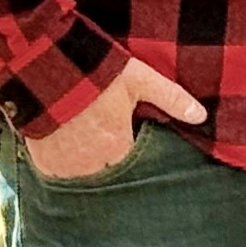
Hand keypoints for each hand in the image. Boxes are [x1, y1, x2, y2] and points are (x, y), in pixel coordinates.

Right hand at [27, 56, 208, 179]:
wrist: (45, 67)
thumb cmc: (95, 72)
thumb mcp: (138, 79)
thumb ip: (170, 99)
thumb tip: (201, 116)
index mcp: (119, 149)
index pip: (137, 169)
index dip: (139, 161)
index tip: (134, 148)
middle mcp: (93, 166)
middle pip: (111, 176)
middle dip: (114, 167)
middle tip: (111, 149)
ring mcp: (66, 169)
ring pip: (85, 179)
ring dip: (90, 170)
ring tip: (90, 152)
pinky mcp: (44, 164)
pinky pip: (59, 177)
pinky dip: (65, 169)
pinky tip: (68, 153)